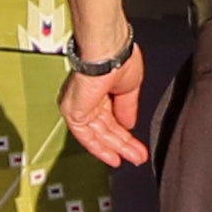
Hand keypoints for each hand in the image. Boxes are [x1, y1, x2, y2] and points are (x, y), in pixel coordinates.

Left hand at [62, 44, 150, 173]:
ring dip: (116, 148)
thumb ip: (127, 109)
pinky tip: (114, 157)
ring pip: (97, 134)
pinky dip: (100, 148)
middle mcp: (87, 98)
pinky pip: (85, 136)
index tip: (136, 146)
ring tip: (133, 158)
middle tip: (137, 156)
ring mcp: (79, 105)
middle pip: (105, 128)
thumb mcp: (129, 89)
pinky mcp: (73, 112)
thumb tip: (128, 124)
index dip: (124, 133)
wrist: (109, 53)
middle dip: (123, 144)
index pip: (111, 118)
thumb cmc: (119, 58)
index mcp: (100, 89)